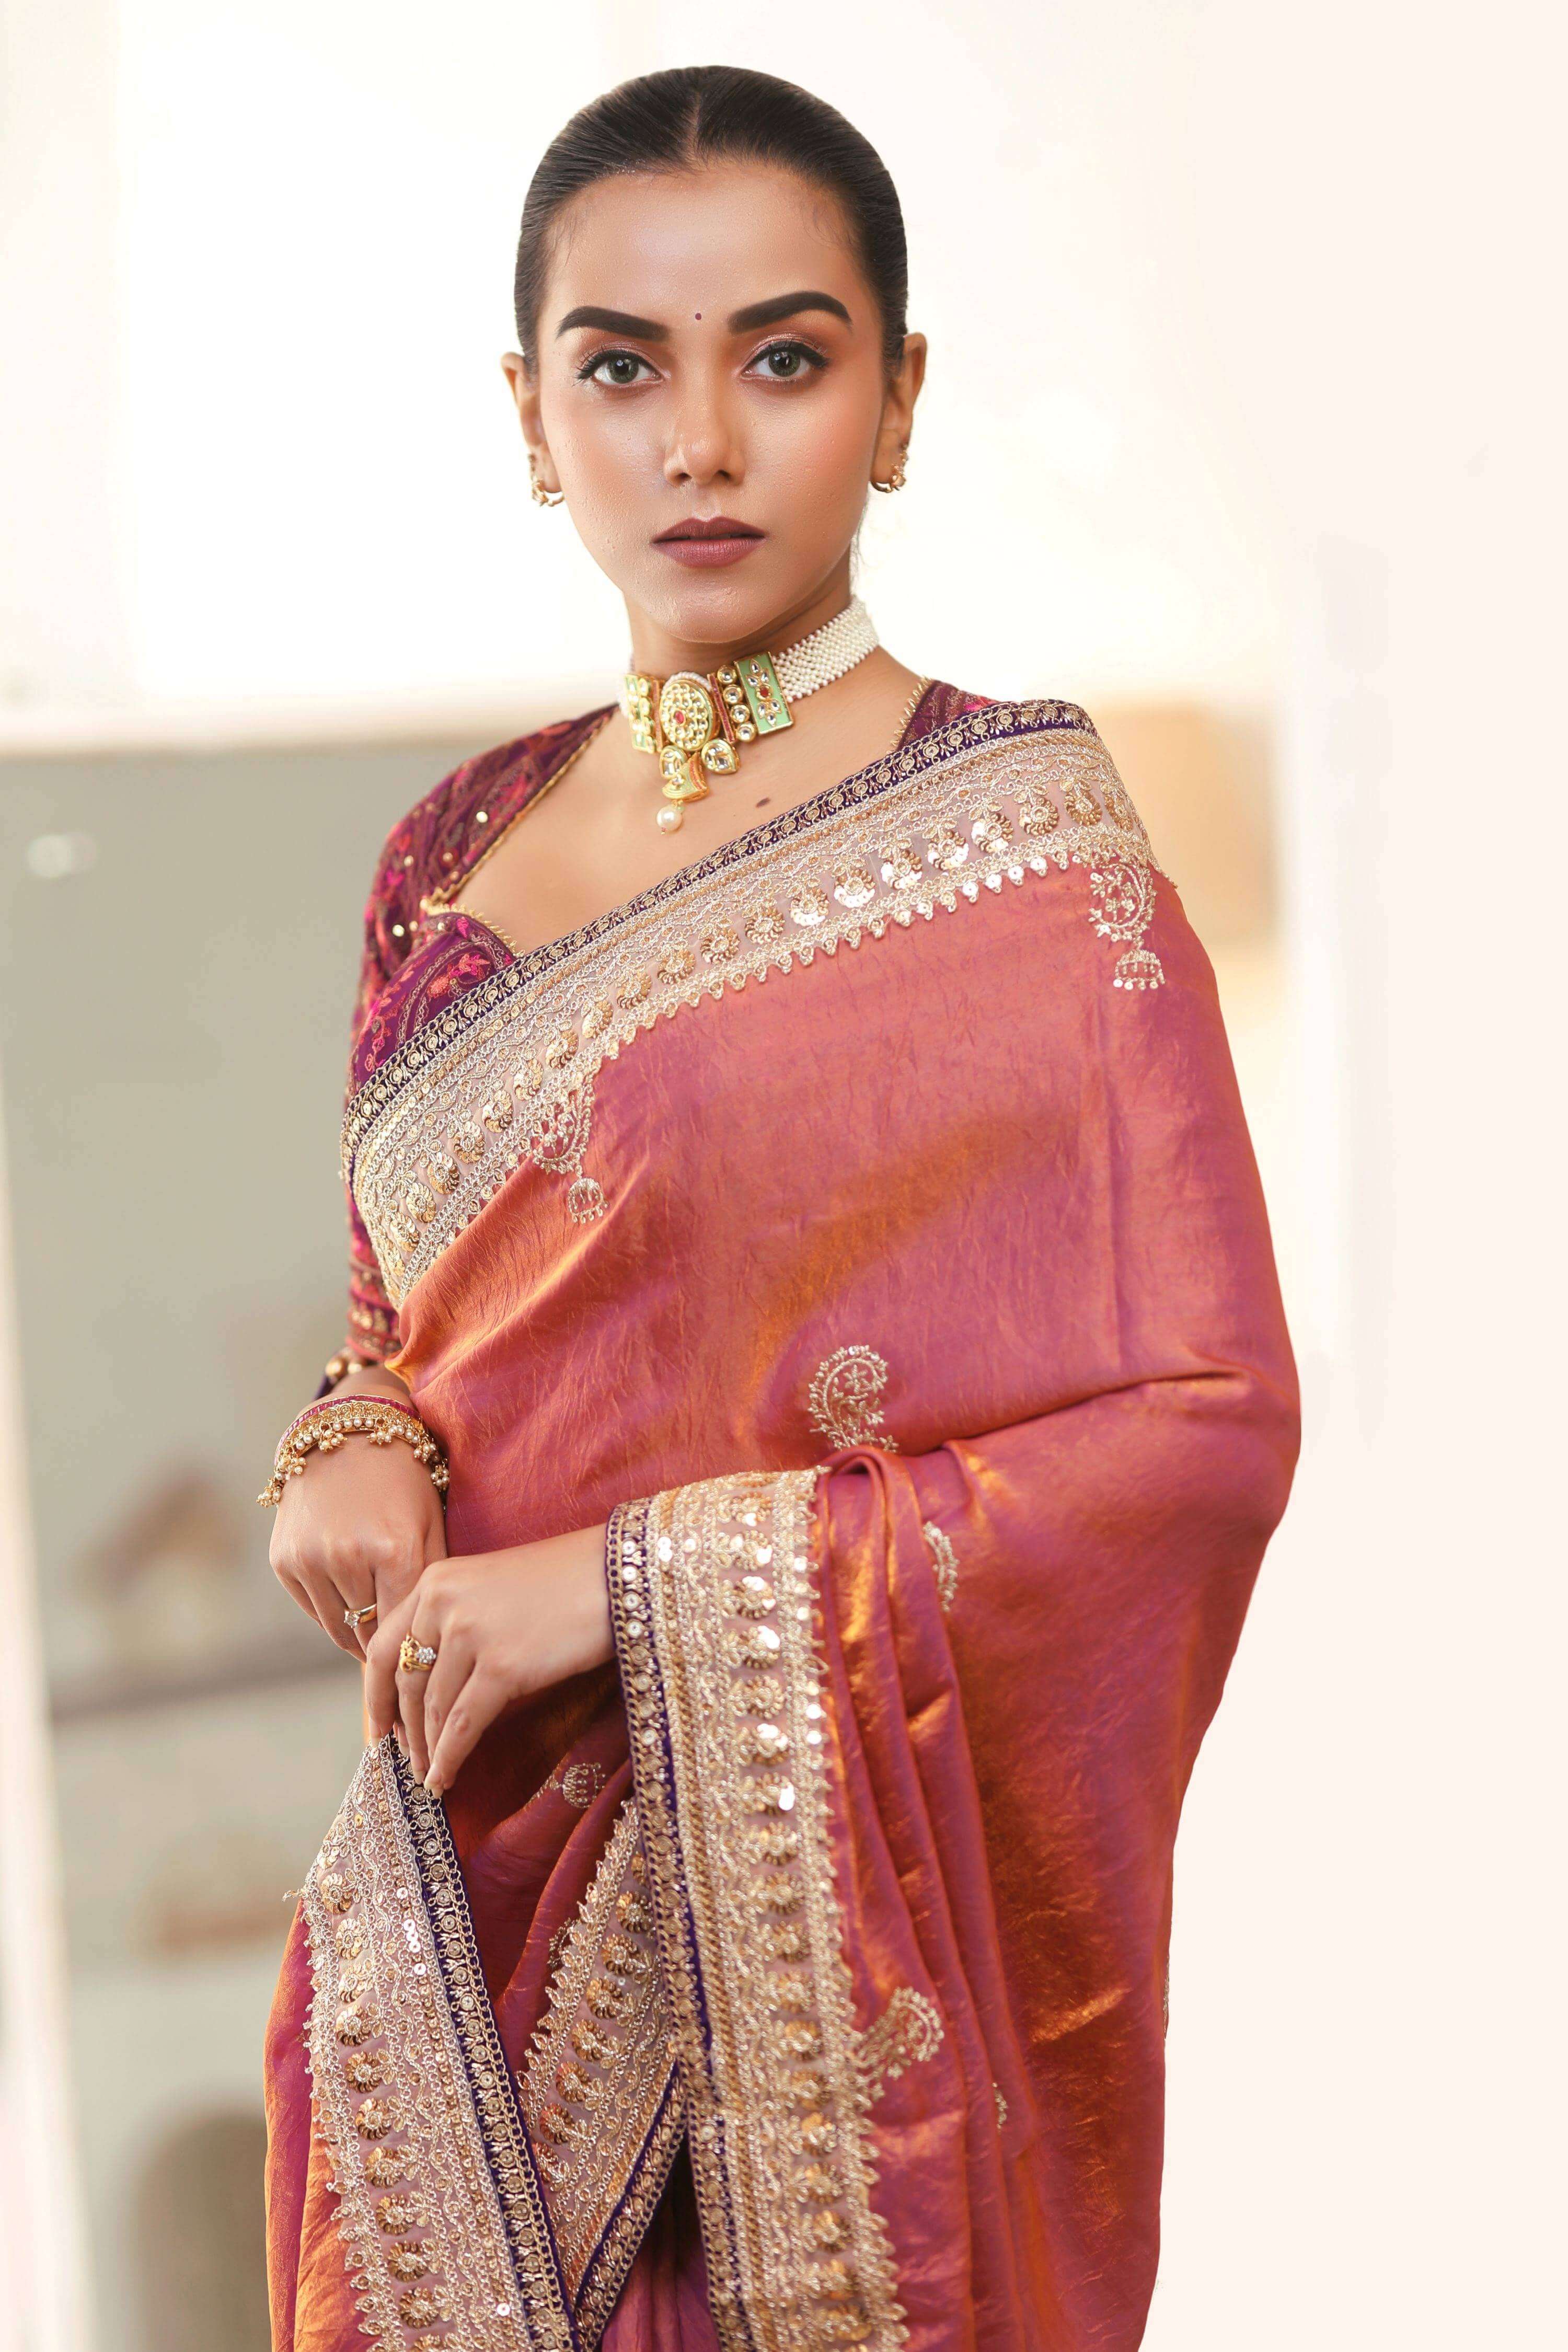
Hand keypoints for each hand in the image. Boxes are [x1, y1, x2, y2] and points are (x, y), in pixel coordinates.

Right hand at [269, 1378, 446, 1656]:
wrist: (346, 1435)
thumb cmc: (402, 1481)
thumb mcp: (432, 1522)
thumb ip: (432, 1580)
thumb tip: (431, 1640)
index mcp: (395, 1549)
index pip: (404, 1626)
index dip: (414, 1649)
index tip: (423, 1666)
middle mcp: (347, 1556)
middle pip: (371, 1632)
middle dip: (388, 1648)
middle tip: (403, 1663)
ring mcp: (310, 1559)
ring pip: (339, 1629)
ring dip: (359, 1638)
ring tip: (378, 1639)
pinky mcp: (283, 1560)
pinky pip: (313, 1610)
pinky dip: (332, 1615)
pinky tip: (351, 1604)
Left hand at [364, 1524, 611, 1793]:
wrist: (616, 1574)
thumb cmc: (563, 1582)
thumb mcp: (490, 1587)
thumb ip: (454, 1621)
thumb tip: (431, 1685)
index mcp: (435, 1580)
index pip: (383, 1646)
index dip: (375, 1695)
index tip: (377, 1727)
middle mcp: (442, 1604)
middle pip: (406, 1682)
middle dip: (406, 1729)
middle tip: (407, 1760)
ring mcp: (470, 1635)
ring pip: (434, 1708)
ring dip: (429, 1750)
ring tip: (431, 1776)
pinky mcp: (502, 1667)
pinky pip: (464, 1724)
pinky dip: (450, 1757)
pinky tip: (445, 1778)